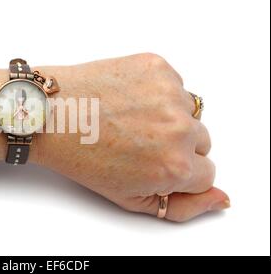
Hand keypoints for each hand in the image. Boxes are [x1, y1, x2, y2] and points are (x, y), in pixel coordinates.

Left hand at [31, 53, 228, 221]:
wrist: (51, 114)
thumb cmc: (82, 156)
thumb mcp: (130, 197)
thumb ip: (183, 206)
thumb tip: (221, 199)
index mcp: (176, 166)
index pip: (207, 173)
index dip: (178, 170)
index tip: (154, 163)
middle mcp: (180, 129)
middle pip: (202, 141)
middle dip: (176, 144)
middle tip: (137, 142)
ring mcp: (169, 93)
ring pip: (188, 111)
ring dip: (167, 115)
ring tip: (128, 119)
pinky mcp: (157, 66)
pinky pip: (173, 84)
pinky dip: (156, 92)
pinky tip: (126, 99)